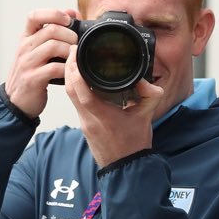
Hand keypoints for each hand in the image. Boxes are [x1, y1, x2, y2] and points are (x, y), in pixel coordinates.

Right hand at [5, 9, 77, 117]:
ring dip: (70, 51)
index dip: (53, 13)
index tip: (68, 19)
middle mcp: (25, 48)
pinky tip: (70, 71)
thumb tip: (71, 12)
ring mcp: (27, 63)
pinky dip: (67, 68)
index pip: (34, 16)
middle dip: (70, 35)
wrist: (16, 101)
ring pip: (53, 46)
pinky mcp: (33, 79)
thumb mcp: (38, 50)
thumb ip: (53, 32)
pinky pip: (54, 68)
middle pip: (51, 30)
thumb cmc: (32, 73)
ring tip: (74, 58)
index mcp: (26, 38)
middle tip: (77, 44)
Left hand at [65, 45, 163, 166]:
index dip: (76, 73)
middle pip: (70, 91)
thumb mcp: (146, 116)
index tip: (77, 55)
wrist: (125, 166)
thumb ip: (150, 95)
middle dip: (69, 69)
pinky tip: (80, 79)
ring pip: (70, 96)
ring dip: (69, 77)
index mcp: (104, 117)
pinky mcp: (84, 125)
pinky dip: (74, 88)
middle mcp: (89, 120)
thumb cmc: (134, 145)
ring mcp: (84, 123)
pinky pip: (74, 102)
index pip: (83, 94)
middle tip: (73, 51)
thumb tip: (146, 81)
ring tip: (75, 61)